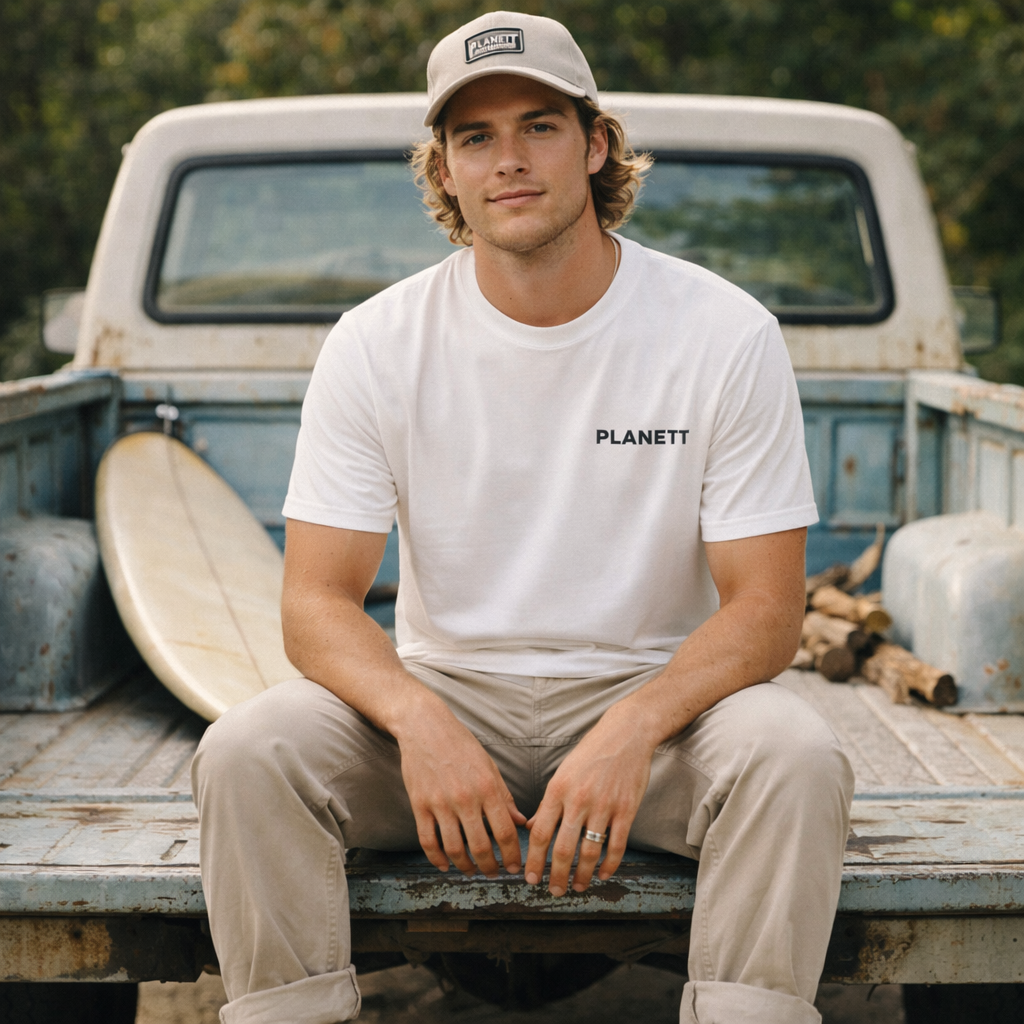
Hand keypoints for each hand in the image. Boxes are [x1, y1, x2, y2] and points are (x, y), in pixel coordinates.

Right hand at [395, 699, 526, 877]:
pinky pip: (428, 840)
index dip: (512, 855)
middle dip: (490, 867)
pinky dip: (437, 859)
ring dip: (465, 867)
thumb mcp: (489, 766)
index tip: (514, 867)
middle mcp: (465, 798)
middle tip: (493, 874)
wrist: (425, 726)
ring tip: (471, 871)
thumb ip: (504, 796)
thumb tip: (520, 821)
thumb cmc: (461, 744)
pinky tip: (445, 865)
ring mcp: (440, 803)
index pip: (505, 832)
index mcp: (487, 787)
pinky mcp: (419, 805)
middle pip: (481, 847)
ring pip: (454, 849)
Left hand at [524, 704, 655, 895]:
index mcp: (558, 789)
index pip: (540, 832)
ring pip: (589, 851)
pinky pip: (616, 845)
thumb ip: (548, 802)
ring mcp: (604, 805)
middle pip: (562, 848)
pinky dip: (609, 865)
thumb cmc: (591, 753)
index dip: (534, 860)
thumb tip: (530, 826)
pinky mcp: (626, 809)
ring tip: (577, 887)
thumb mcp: (562, 772)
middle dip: (556, 876)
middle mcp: (578, 799)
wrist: (626, 734)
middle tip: (554, 891)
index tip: (530, 877)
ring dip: (581, 875)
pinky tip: (602, 874)